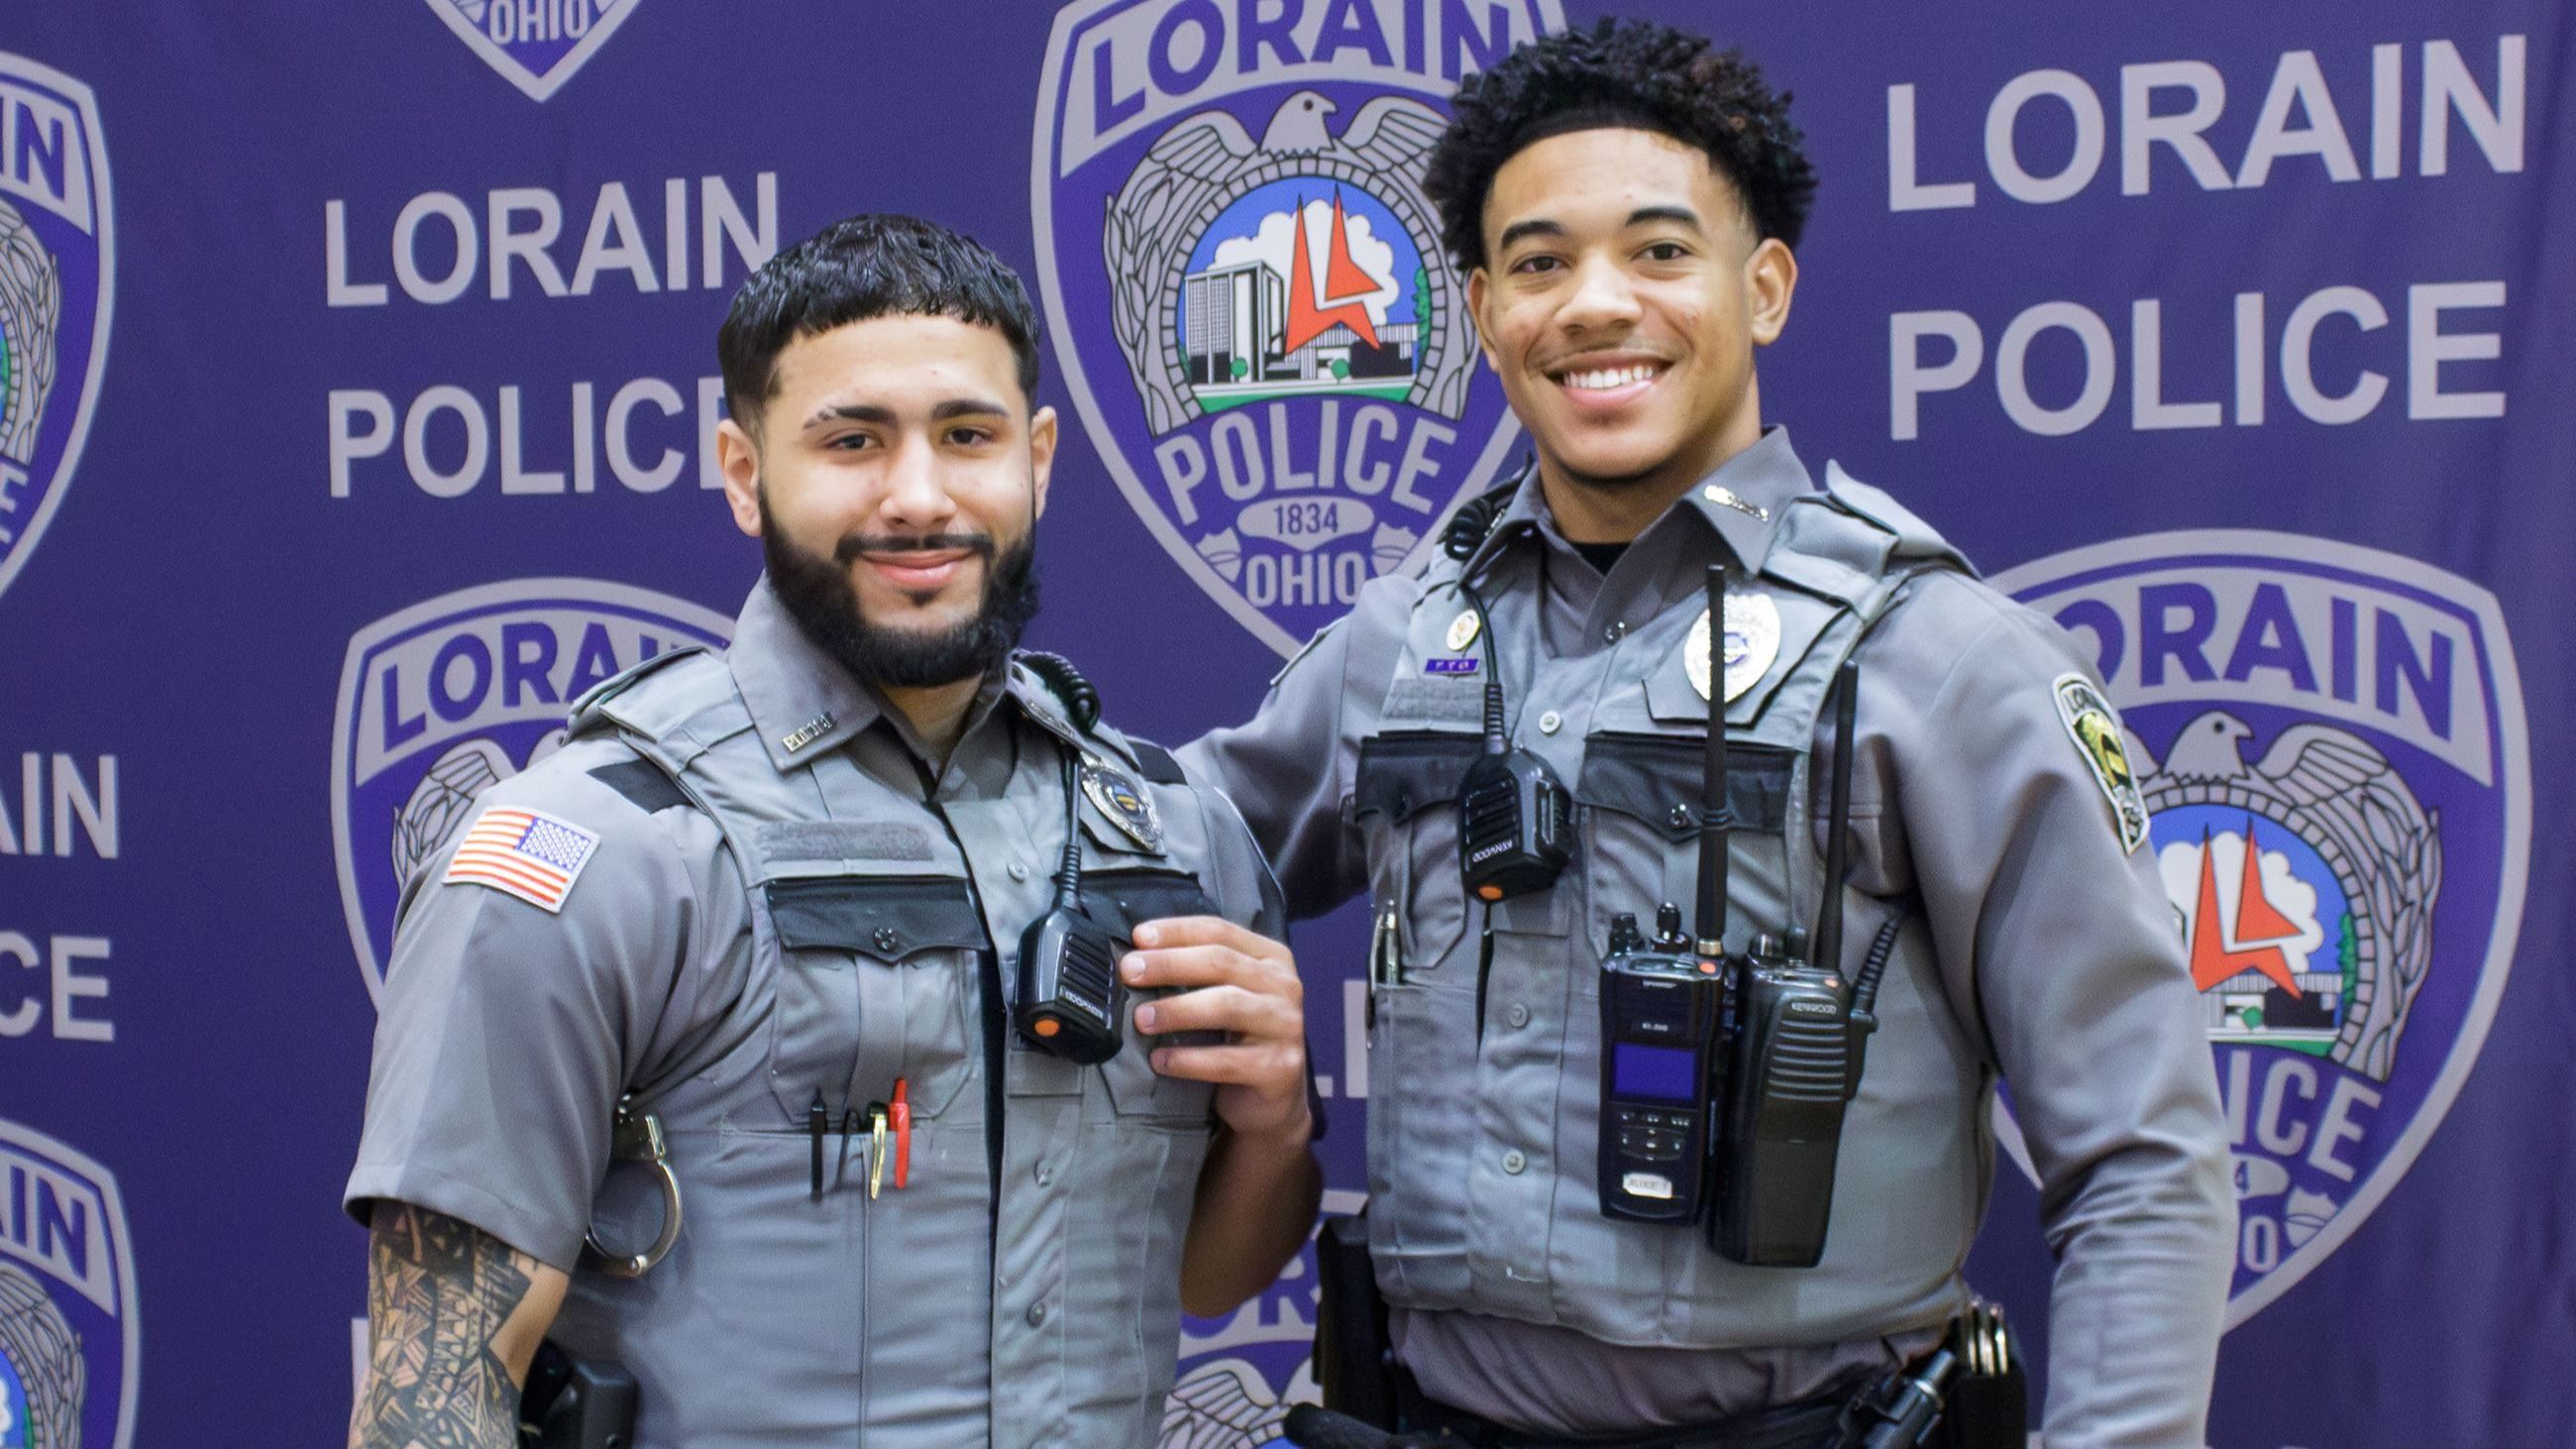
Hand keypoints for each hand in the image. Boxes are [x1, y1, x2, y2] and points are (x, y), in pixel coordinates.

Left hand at [1121, 916, 1309, 1141]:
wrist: (1272, 1099)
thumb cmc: (1240, 1039)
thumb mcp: (1227, 995)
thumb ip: (1198, 974)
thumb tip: (1138, 960)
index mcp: (1271, 959)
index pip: (1220, 931)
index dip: (1177, 931)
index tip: (1139, 937)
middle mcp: (1284, 986)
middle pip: (1221, 962)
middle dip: (1169, 964)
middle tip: (1129, 971)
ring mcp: (1286, 1026)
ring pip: (1225, 1005)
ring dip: (1177, 1010)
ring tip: (1141, 1019)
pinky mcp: (1279, 1067)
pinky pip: (1226, 1060)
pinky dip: (1188, 1060)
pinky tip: (1160, 1060)